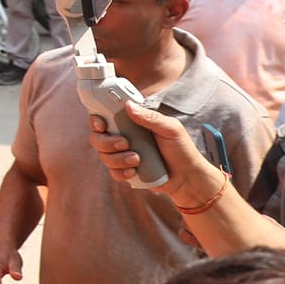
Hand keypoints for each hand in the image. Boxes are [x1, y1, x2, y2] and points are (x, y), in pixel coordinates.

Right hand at [88, 102, 221, 204]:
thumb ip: (150, 117)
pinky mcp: (125, 171)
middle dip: (106, 142)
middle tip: (125, 143)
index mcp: (131, 124)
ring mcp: (122, 155)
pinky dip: (120, 172)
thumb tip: (129, 106)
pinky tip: (134, 172)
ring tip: (137, 160)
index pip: (104, 118)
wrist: (187, 177)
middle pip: (97, 137)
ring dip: (117, 159)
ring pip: (103, 155)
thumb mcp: (171, 128)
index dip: (96, 120)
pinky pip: (112, 172)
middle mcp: (123, 138)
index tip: (101, 124)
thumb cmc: (181, 149)